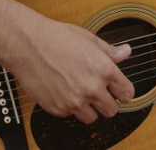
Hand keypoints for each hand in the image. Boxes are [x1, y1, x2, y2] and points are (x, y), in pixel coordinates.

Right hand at [9, 13, 134, 123]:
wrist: (28, 45)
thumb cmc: (57, 38)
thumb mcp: (89, 39)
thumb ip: (110, 51)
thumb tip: (126, 52)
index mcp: (104, 69)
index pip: (127, 93)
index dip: (124, 90)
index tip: (120, 89)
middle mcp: (92, 88)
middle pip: (112, 110)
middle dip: (108, 101)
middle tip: (99, 90)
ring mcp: (75, 101)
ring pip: (92, 117)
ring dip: (89, 107)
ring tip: (80, 90)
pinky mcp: (59, 109)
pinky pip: (71, 115)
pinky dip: (70, 107)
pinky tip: (64, 90)